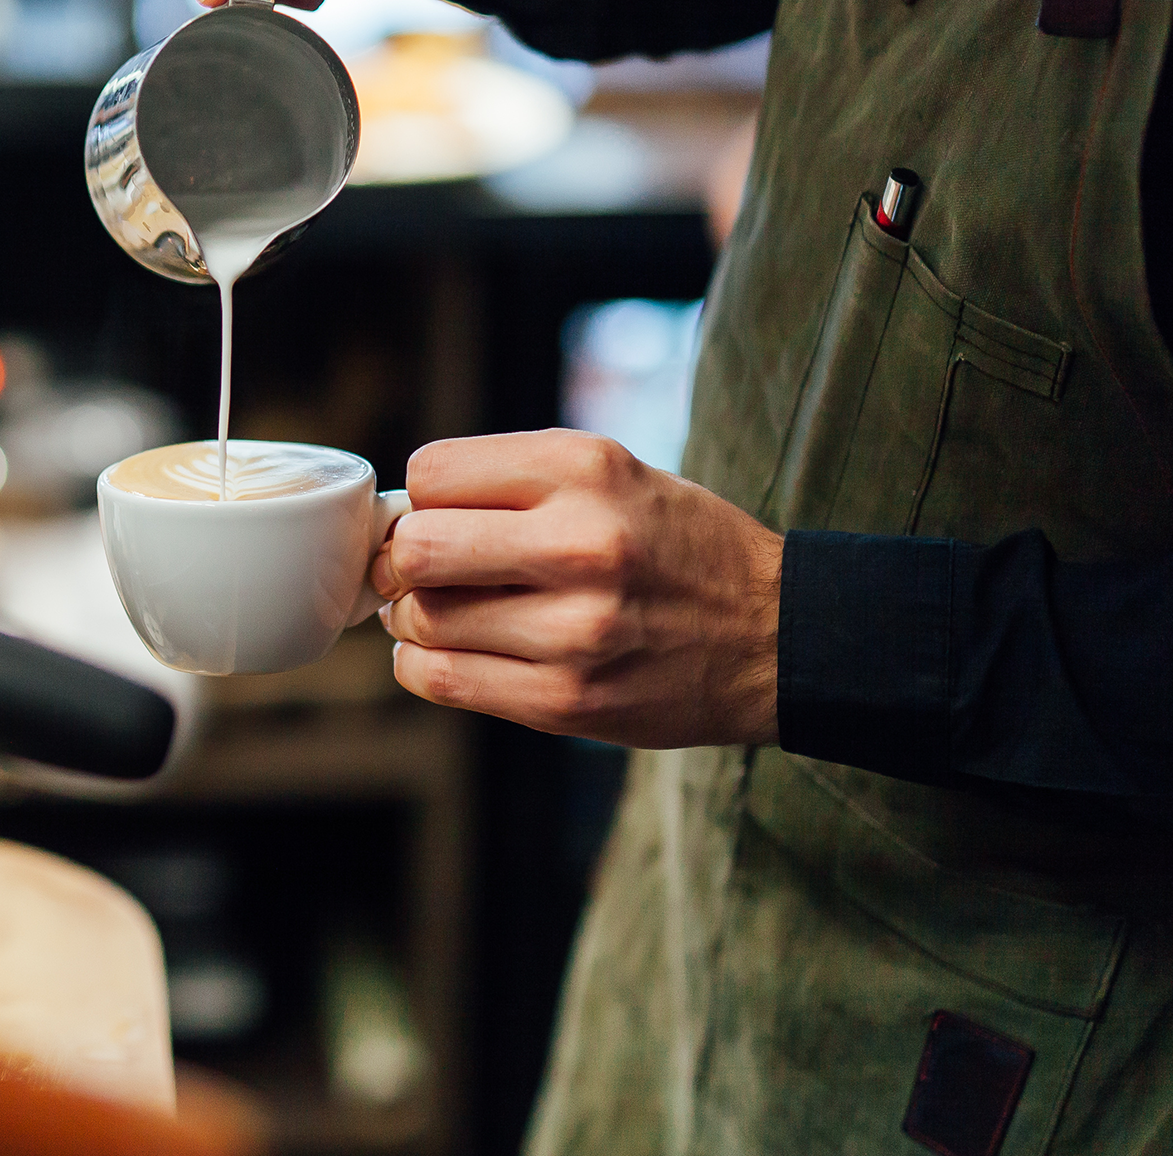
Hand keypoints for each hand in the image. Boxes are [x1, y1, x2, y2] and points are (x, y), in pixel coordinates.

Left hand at [370, 429, 783, 747]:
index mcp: (586, 470)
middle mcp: (580, 544)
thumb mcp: (611, 473)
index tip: (438, 517)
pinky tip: (452, 652)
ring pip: (422, 620)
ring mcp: (575, 630)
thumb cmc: (675, 546)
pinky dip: (425, 665)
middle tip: (420, 570)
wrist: (776, 635)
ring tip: (449, 612)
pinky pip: (443, 681)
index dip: (420, 498)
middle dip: (401, 560)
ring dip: (414, 618)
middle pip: (416, 548)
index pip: (432, 474)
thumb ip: (511, 482)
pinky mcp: (568, 701)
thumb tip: (396, 518)